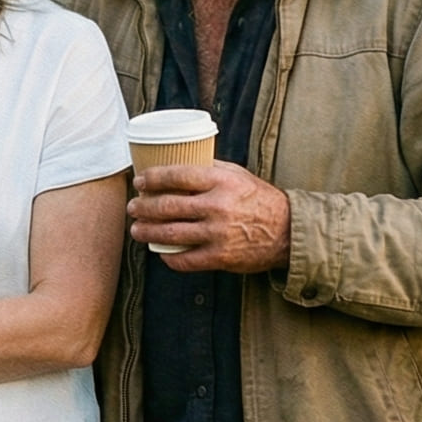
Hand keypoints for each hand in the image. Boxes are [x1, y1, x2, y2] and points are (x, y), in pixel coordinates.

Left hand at [130, 163, 290, 273]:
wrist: (287, 232)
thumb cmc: (260, 200)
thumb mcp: (238, 175)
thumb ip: (210, 168)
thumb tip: (179, 161)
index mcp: (221, 182)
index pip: (177, 175)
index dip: (152, 178)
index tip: (140, 181)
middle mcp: (217, 207)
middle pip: (168, 206)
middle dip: (143, 207)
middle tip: (133, 207)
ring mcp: (218, 234)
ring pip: (171, 234)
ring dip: (147, 232)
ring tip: (137, 229)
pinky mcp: (220, 258)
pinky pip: (185, 260)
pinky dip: (169, 257)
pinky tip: (161, 252)